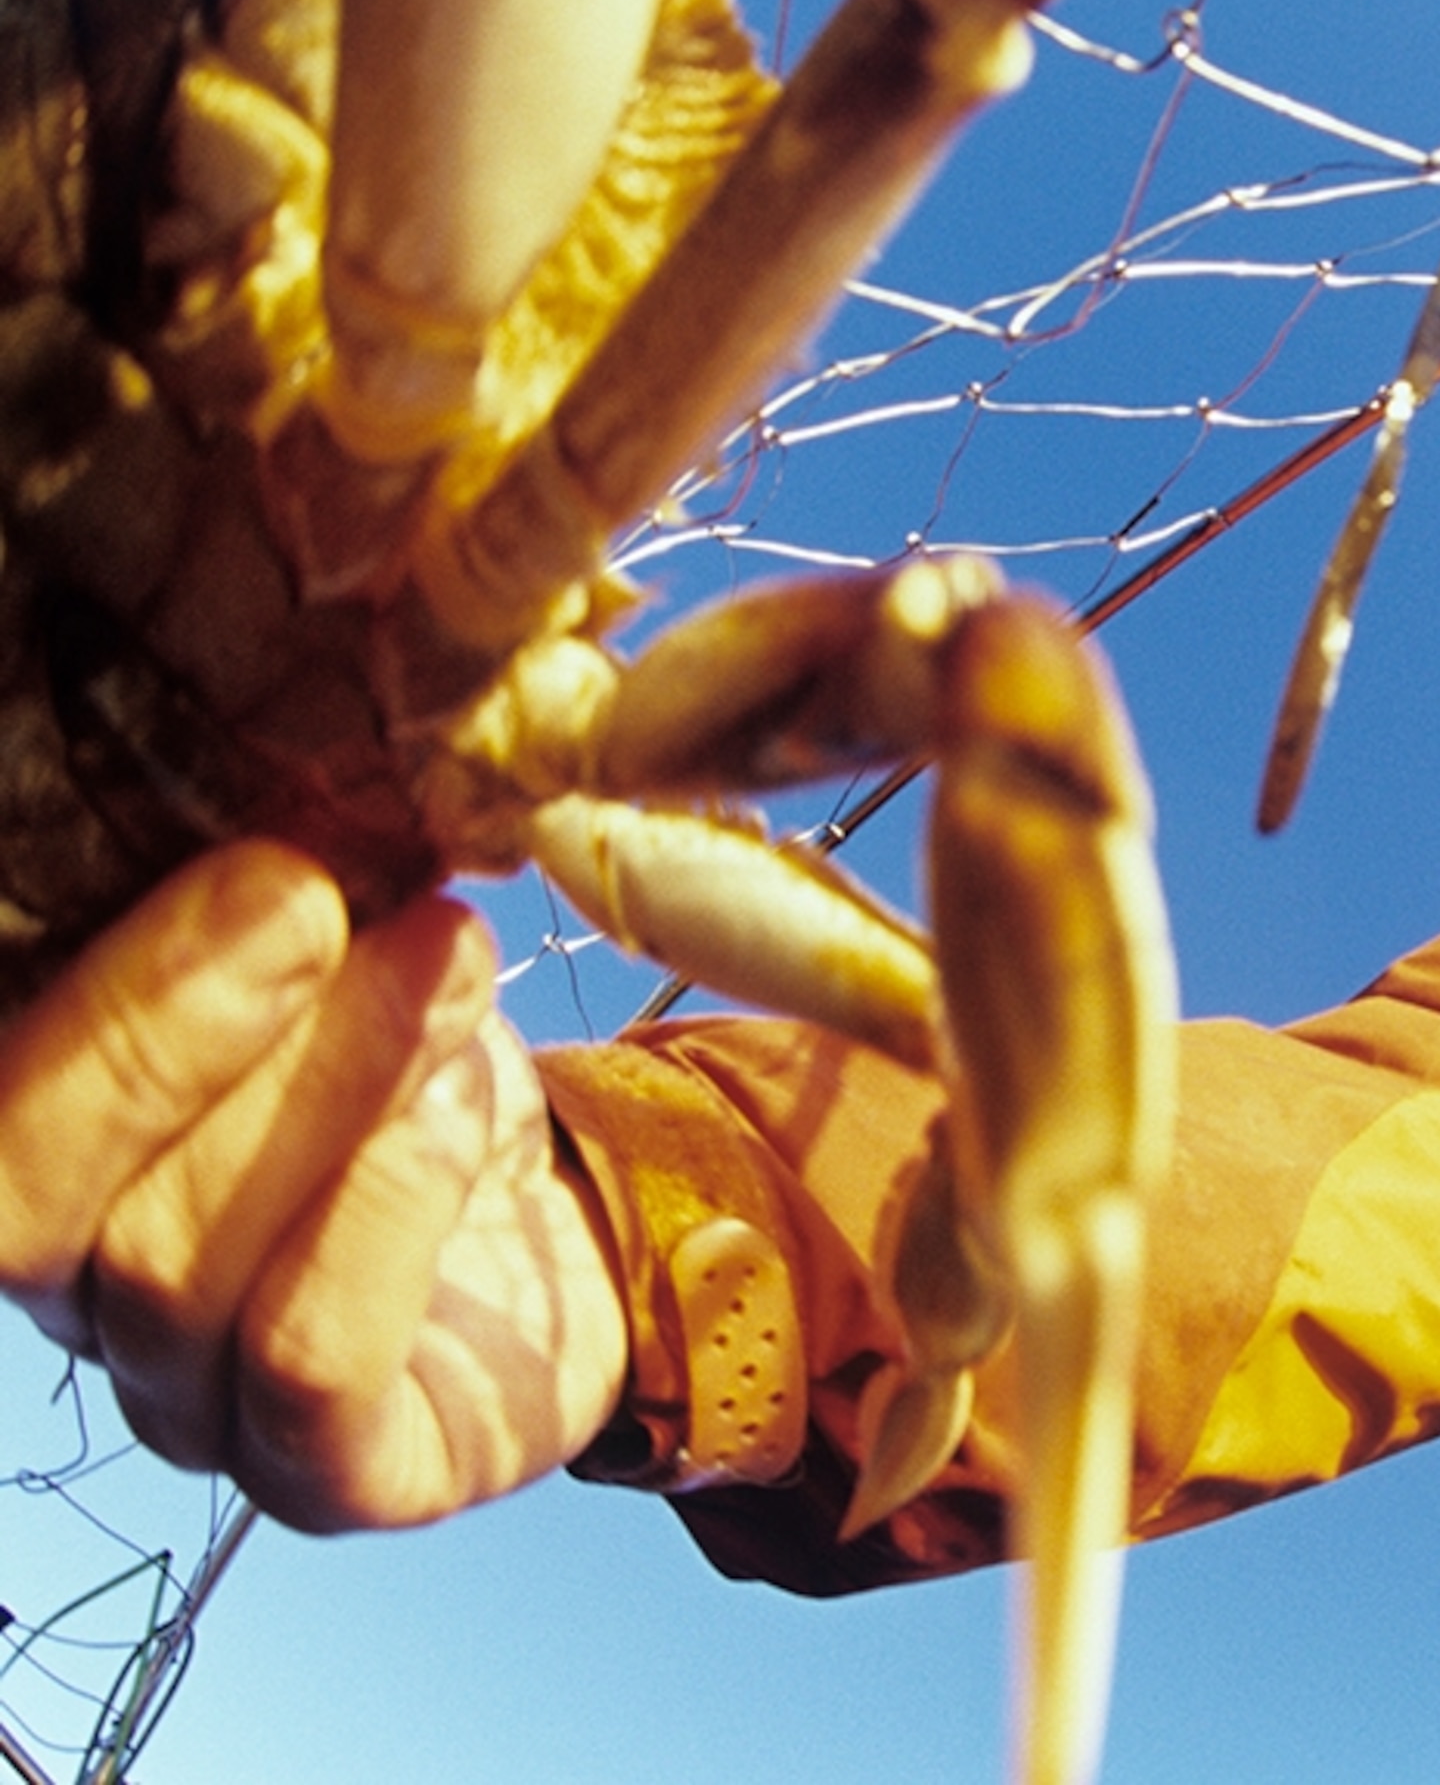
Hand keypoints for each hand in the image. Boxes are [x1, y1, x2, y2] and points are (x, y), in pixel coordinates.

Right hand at [0, 843, 628, 1530]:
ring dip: (321, 1086)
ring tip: (439, 954)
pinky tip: (459, 1101)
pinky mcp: (337, 1473)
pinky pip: (309, 1373)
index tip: (205, 852)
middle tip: (305, 895)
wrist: (582, 1190)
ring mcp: (195, 1400)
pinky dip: (379, 1215)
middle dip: (161, 1031)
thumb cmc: (413, 1042)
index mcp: (45, 1153)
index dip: (64, 996)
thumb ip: (260, 889)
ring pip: (176, 1272)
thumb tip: (260, 767)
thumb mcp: (331, 935)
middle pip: (25, 1201)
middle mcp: (83, 1292)